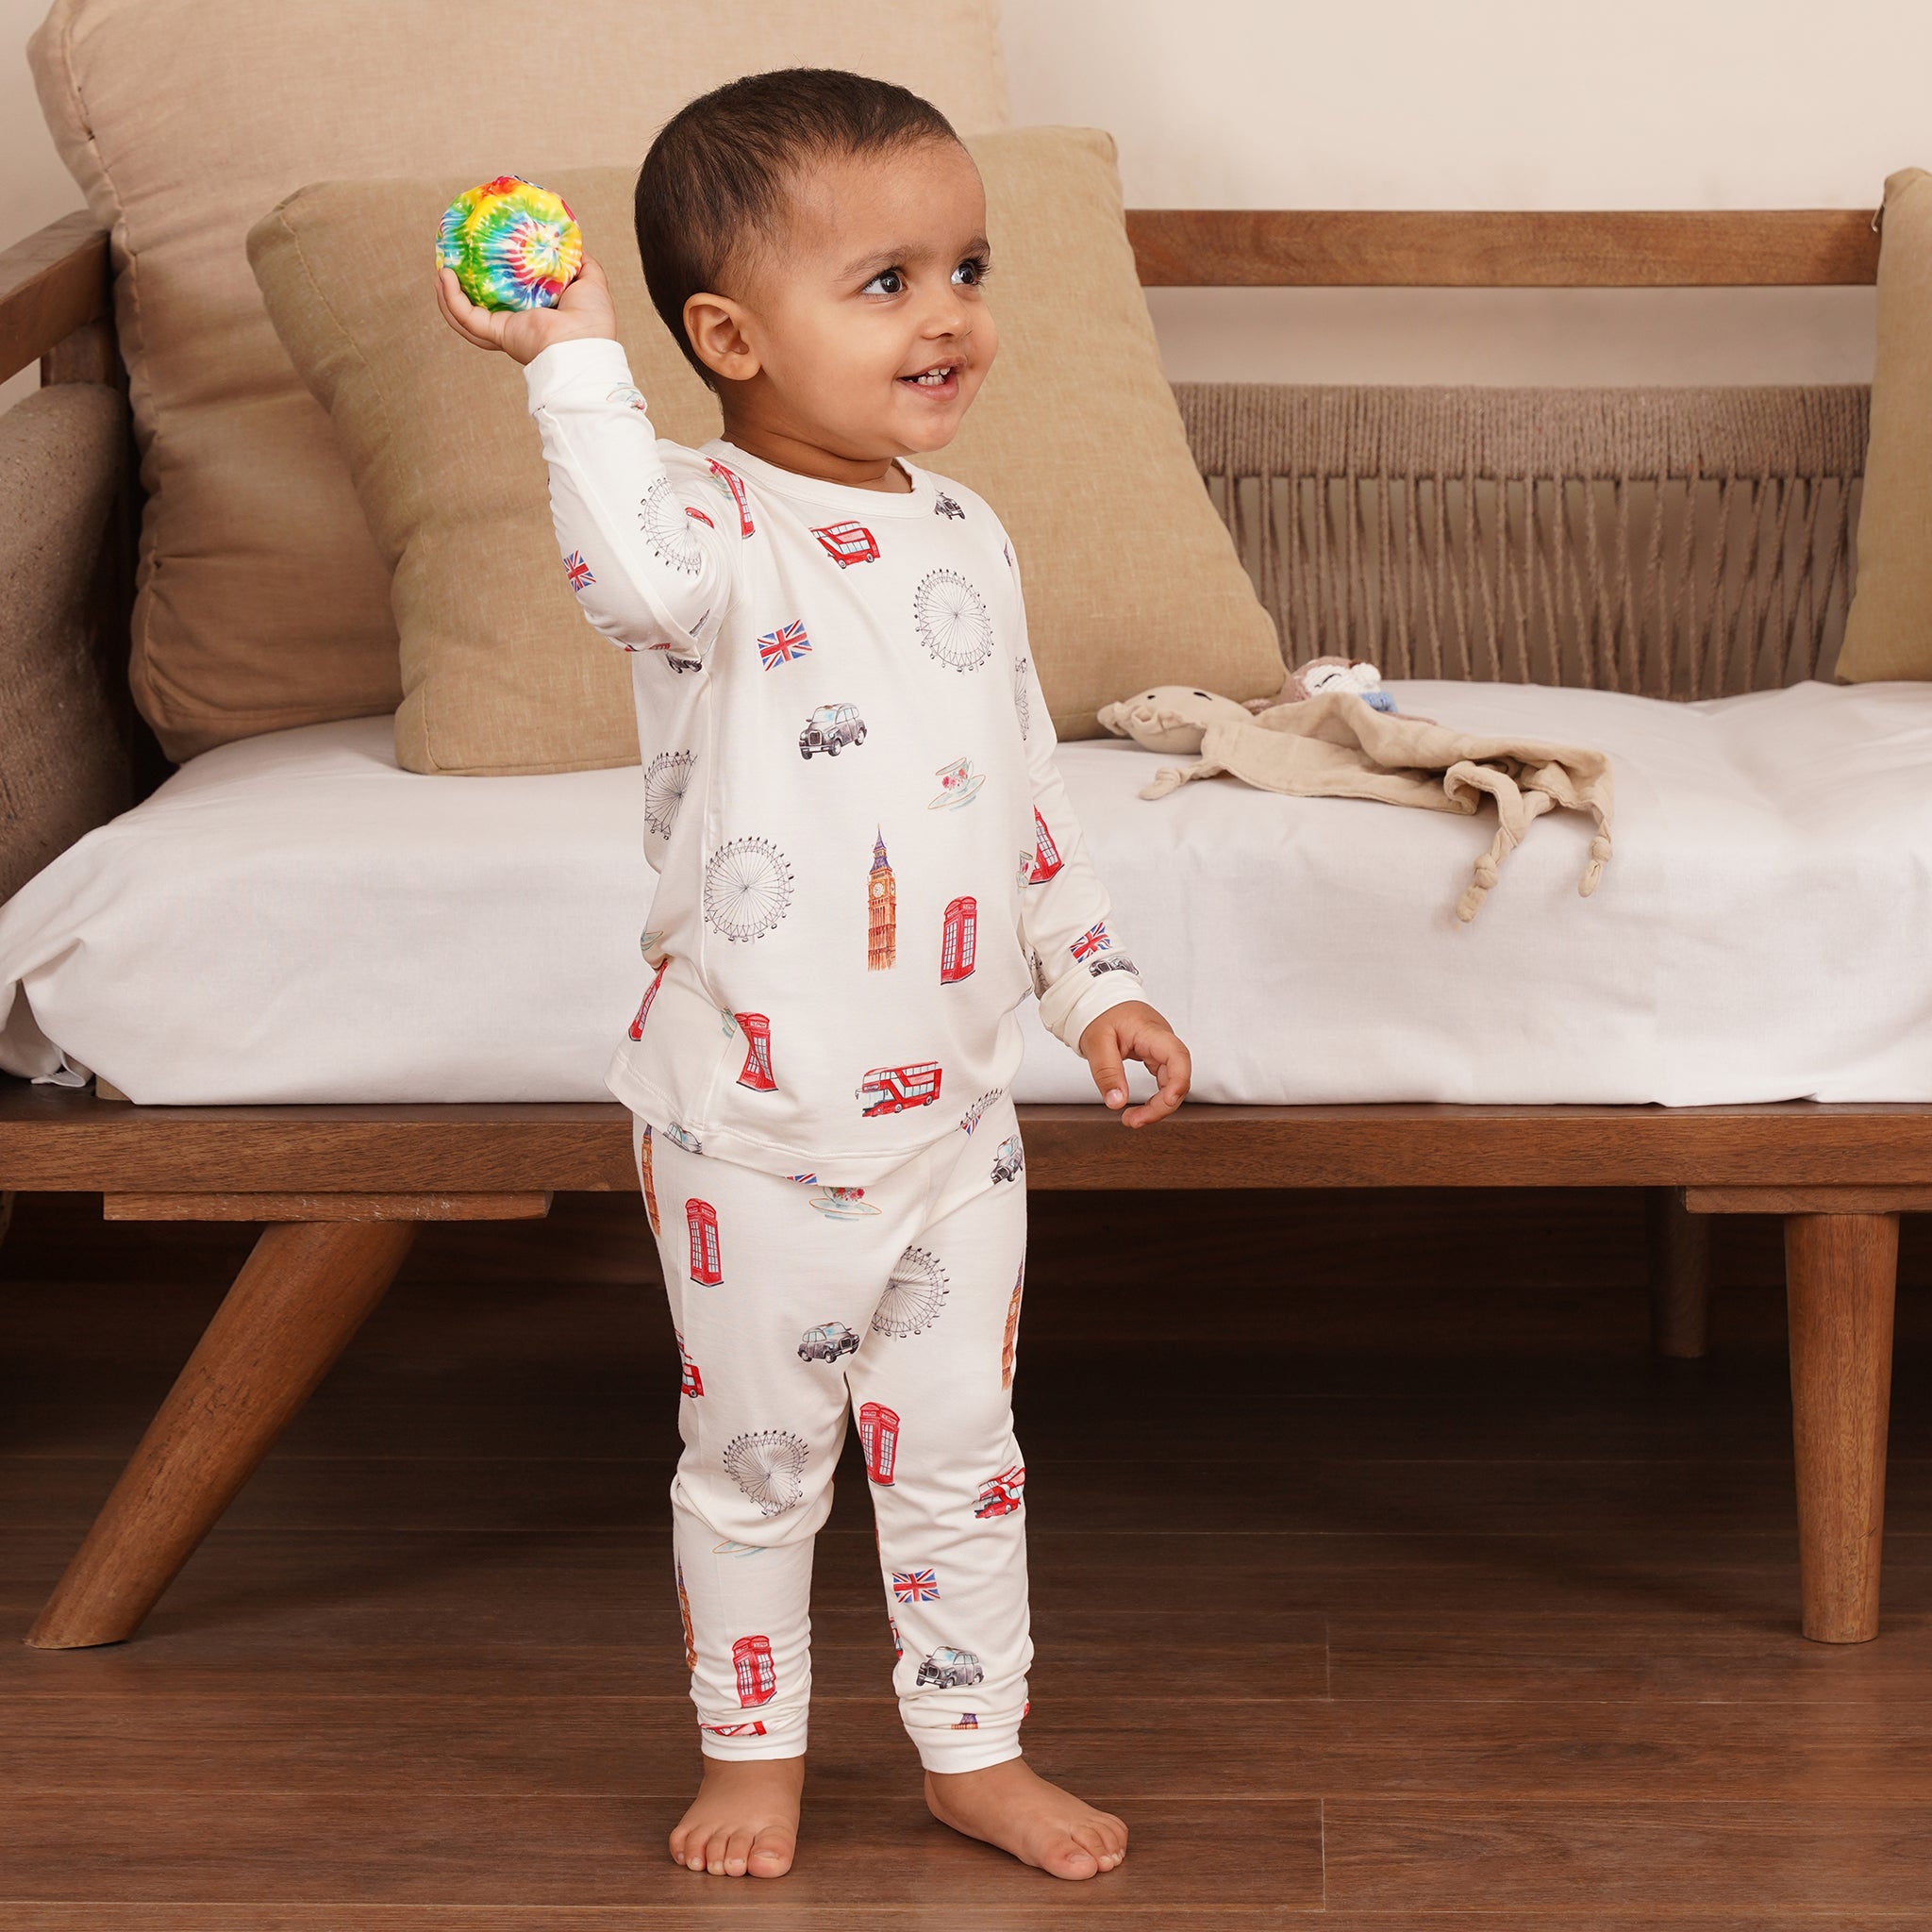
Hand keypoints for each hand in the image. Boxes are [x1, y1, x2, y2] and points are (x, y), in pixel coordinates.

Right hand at [435, 252, 619, 364]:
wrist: (587, 342)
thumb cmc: (592, 319)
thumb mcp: (590, 280)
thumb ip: (580, 261)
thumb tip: (571, 243)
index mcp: (536, 315)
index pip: (508, 299)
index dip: (492, 280)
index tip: (480, 259)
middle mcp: (518, 325)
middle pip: (480, 310)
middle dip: (461, 291)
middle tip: (450, 264)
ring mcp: (506, 331)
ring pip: (466, 317)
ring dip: (448, 295)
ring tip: (439, 270)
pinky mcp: (498, 333)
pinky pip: (466, 316)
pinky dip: (451, 298)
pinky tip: (443, 276)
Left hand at [1078, 1000, 1191, 1128]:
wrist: (1098, 998)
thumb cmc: (1099, 1012)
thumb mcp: (1096, 1042)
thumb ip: (1106, 1072)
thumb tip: (1116, 1102)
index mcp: (1151, 1032)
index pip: (1178, 1056)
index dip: (1178, 1082)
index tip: (1167, 1101)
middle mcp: (1162, 1041)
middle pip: (1178, 1077)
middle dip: (1161, 1105)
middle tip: (1134, 1121)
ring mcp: (1161, 1049)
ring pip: (1172, 1083)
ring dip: (1157, 1105)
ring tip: (1133, 1119)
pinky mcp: (1155, 1056)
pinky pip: (1163, 1081)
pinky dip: (1154, 1098)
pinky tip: (1142, 1108)